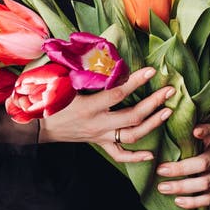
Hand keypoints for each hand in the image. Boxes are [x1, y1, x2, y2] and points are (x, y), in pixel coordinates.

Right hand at [39, 66, 173, 163]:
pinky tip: (151, 154)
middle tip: (170, 91)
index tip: (151, 71)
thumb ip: (83, 71)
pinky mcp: (99, 144)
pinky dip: (136, 156)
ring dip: (152, 124)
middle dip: (154, 103)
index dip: (136, 82)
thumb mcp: (64, 83)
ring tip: (166, 111)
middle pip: (132, 117)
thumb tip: (100, 52)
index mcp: (88, 106)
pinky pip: (120, 156)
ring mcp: (99, 136)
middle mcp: (97, 124)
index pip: (118, 94)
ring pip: (131, 136)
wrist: (39, 126)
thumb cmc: (51, 100)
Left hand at [156, 123, 209, 207]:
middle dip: (180, 168)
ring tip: (162, 188)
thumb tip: (154, 126)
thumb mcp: (183, 138)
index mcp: (209, 139)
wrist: (199, 166)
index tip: (195, 131)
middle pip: (202, 163)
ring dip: (181, 186)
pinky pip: (207, 199)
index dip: (204, 131)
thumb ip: (176, 133)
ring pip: (204, 183)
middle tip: (160, 170)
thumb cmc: (185, 149)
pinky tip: (177, 201)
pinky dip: (192, 201)